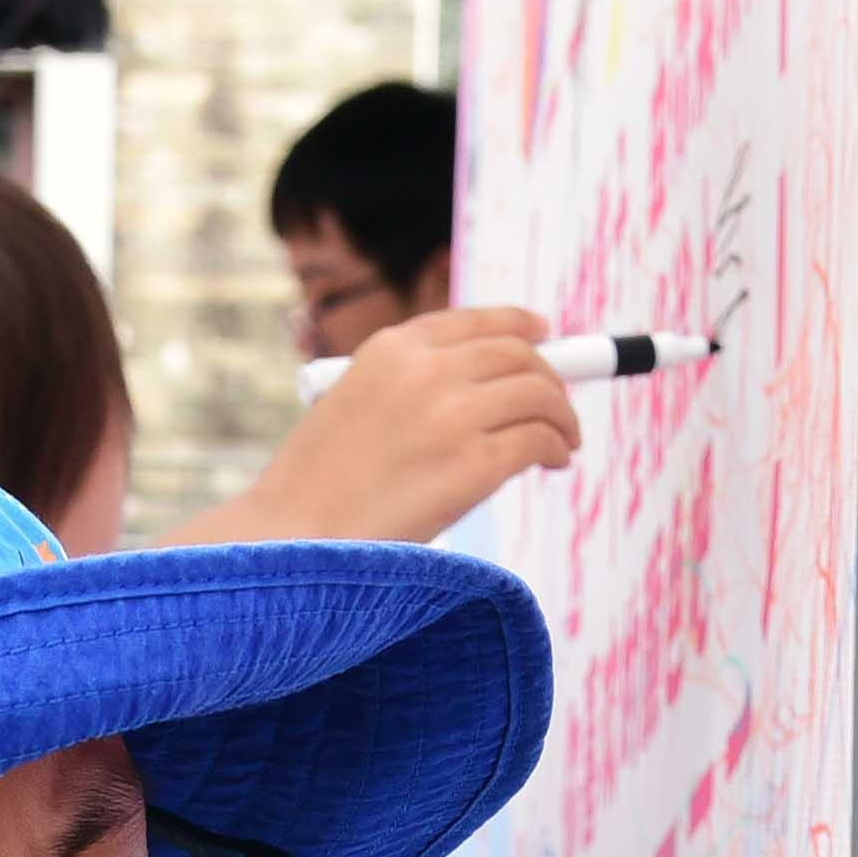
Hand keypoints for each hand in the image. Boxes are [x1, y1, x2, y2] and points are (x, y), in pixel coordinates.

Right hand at [199, 310, 581, 546]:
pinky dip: (556, 448)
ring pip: (539, 394)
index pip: (476, 321)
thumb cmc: (317, 486)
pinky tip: (554, 462)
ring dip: (562, 416)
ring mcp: (453, 415)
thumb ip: (408, 386)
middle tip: (557, 408)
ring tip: (564, 443)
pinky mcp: (474, 464)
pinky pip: (539, 440)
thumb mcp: (351, 405)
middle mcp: (426, 371)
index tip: (542, 335)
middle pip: (517, 355)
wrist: (294, 535)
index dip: (519, 325)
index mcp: (391, 349)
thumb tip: (480, 389)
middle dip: (550, 377)